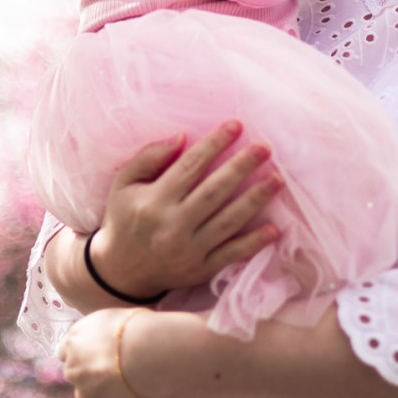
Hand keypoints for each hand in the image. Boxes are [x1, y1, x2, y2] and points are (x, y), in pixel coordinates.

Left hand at [59, 307, 162, 397]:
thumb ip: (99, 333)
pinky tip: (142, 397)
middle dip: (95, 375)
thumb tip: (106, 339)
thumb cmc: (136, 328)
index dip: (86, 352)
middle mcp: (73, 372)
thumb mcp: (110, 318)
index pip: (67, 351)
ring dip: (108, 393)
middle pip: (80, 376)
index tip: (102, 352)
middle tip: (121, 369)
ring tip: (136, 384)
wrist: (150, 355)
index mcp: (72, 343)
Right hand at [77, 121, 283, 300]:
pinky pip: (231, 255)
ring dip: (255, 199)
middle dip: (242, 167)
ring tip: (277, 179)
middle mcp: (172, 225)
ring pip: (228, 221)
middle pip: (214, 191)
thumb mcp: (124, 184)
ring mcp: (188, 250)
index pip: (190, 167)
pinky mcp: (200, 269)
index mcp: (153, 201)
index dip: (214, 144)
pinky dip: (253, 243)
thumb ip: (149, 157)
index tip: (236, 126)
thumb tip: (181, 137)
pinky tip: (274, 228)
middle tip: (265, 148)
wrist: (120, 271)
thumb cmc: (125, 218)